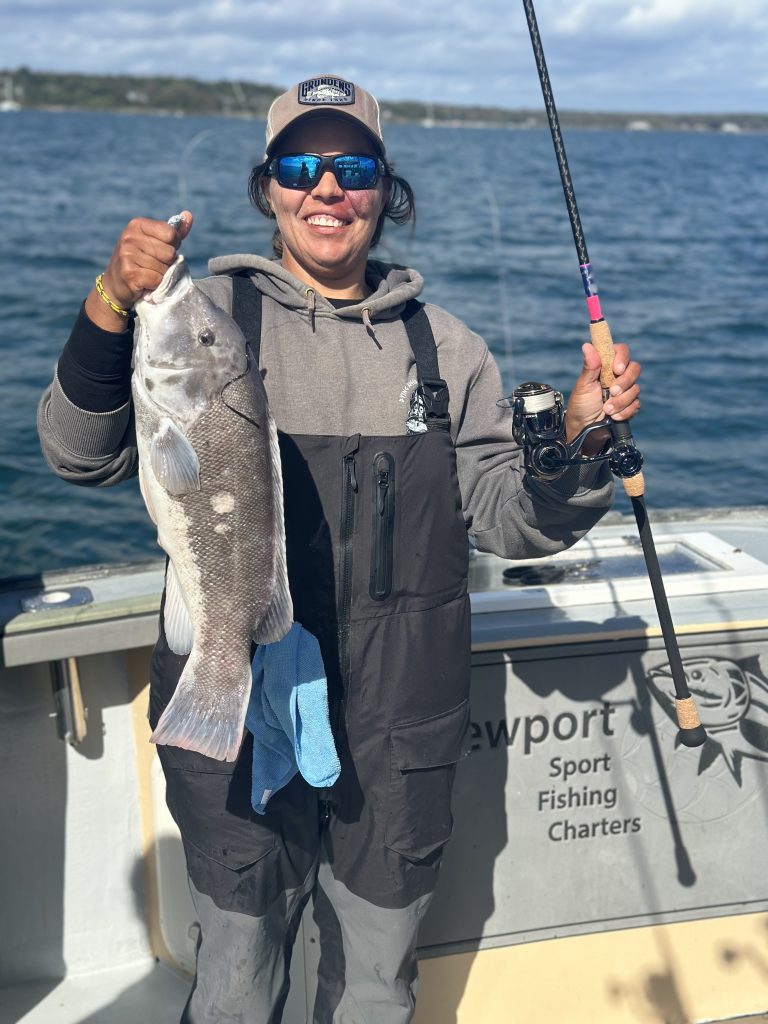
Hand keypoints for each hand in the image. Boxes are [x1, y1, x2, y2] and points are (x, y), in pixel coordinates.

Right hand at [85, 211, 192, 330]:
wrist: (115, 284)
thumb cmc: (139, 261)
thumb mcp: (154, 241)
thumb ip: (173, 231)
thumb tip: (188, 215)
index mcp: (137, 225)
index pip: (171, 233)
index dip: (174, 245)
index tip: (163, 250)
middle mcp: (129, 237)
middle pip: (169, 253)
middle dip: (167, 263)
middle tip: (153, 265)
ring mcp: (127, 255)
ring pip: (164, 268)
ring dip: (161, 275)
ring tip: (148, 274)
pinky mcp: (129, 274)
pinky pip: (157, 280)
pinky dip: (156, 285)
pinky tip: (145, 283)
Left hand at [564, 342, 640, 451]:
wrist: (585, 428)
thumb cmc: (581, 404)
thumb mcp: (583, 385)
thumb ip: (589, 367)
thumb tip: (587, 345)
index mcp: (606, 365)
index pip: (622, 351)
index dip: (622, 357)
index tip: (616, 369)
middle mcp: (619, 375)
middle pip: (635, 368)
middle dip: (624, 382)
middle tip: (611, 391)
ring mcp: (626, 390)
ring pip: (636, 389)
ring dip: (621, 401)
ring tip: (607, 409)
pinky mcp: (631, 404)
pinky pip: (636, 404)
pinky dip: (625, 411)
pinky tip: (614, 416)